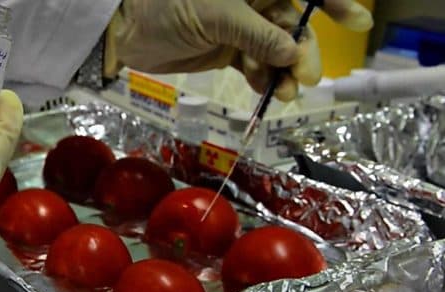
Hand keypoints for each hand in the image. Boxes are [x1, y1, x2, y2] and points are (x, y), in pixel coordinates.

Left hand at [105, 0, 372, 100]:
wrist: (124, 30)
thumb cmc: (166, 6)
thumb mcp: (215, 14)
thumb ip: (257, 34)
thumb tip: (294, 53)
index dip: (331, 2)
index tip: (356, 22)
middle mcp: (250, 0)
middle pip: (290, 23)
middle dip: (301, 50)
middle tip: (304, 78)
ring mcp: (238, 25)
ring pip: (274, 48)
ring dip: (284, 71)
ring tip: (284, 93)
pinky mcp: (226, 49)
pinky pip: (254, 64)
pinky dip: (262, 77)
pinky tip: (265, 90)